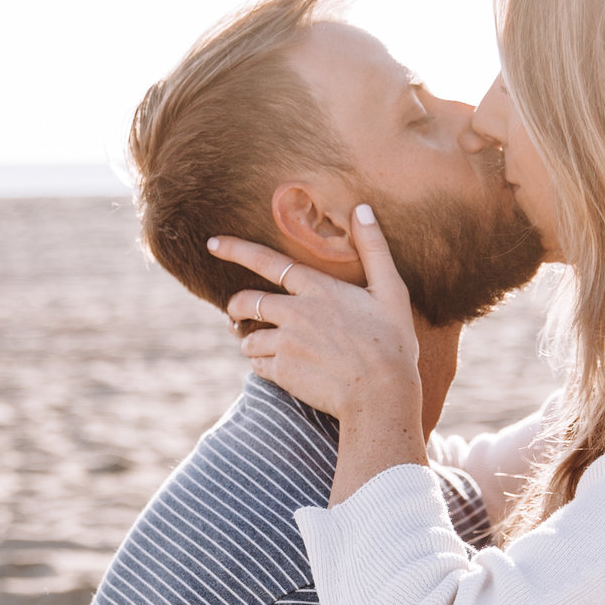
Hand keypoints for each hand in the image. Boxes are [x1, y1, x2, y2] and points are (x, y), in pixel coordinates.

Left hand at [208, 205, 421, 425]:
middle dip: (236, 306)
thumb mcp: (392, 291)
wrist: (381, 395)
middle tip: (236, 314)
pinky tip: (279, 367)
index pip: (268, 261)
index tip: (212, 244)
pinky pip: (257, 365)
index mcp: (318, 288)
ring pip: (248, 338)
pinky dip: (262, 365)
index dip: (237, 250)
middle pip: (246, 301)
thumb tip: (362, 208)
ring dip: (250, 341)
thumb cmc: (393, 343)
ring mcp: (286, 343)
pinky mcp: (283, 372)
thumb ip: (374, 248)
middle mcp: (296, 312)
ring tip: (261, 345)